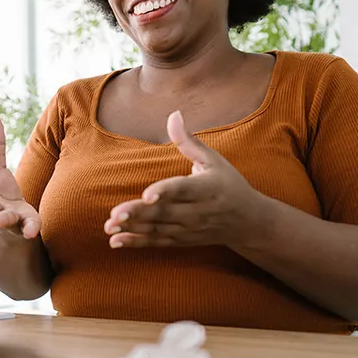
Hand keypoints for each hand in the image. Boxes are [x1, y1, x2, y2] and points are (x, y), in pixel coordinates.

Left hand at [104, 110, 270, 248]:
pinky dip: (136, 243)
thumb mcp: (214, 160)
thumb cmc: (229, 184)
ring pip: (158, 229)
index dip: (164, 192)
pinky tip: (116, 242)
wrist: (248, 223)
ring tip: (109, 226)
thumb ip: (189, 141)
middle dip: (139, 214)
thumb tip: (173, 114)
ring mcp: (189, 228)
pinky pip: (157, 242)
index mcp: (206, 188)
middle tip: (115, 213)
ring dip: (132, 228)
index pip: (182, 189)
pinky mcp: (182, 240)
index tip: (146, 195)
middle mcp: (197, 211)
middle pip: (165, 212)